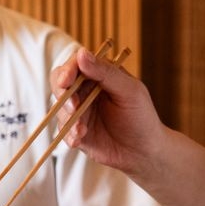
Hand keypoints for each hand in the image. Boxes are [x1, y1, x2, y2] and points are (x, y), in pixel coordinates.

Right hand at [50, 45, 164, 174]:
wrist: (144, 152)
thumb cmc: (141, 117)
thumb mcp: (129, 91)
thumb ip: (106, 73)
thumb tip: (82, 54)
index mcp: (99, 75)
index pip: (76, 65)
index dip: (67, 70)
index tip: (66, 81)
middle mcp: (86, 91)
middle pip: (60, 84)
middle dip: (63, 95)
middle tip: (74, 107)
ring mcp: (80, 111)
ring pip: (60, 108)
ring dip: (68, 118)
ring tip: (82, 130)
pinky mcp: (76, 131)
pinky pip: (63, 130)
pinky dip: (68, 134)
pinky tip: (79, 139)